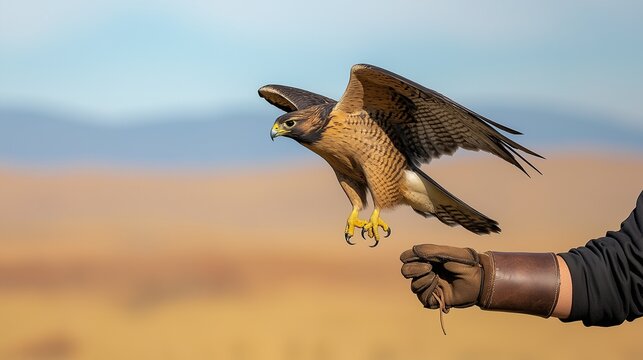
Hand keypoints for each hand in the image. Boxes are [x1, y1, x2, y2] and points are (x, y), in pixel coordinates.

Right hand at [400, 244, 562, 318]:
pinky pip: (422, 297)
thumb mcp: (448, 252)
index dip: (408, 257)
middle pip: (406, 272)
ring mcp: (430, 286)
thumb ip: (430, 250)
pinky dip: (427, 290)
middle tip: (429, 267)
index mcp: (427, 260)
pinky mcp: (435, 299)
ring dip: (422, 280)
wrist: (479, 279)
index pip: (407, 258)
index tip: (420, 256)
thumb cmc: (466, 263)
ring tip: (435, 277)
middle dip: (414, 269)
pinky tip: (437, 285)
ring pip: (413, 285)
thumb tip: (413, 250)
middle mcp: (426, 273)